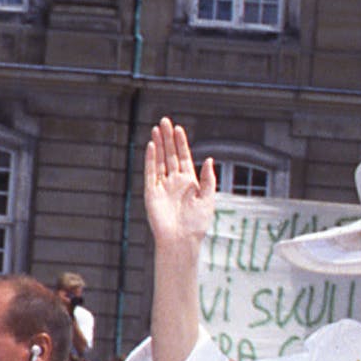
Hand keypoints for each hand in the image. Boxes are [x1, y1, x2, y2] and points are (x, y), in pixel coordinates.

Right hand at [144, 117, 216, 250]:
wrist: (182, 240)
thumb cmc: (197, 223)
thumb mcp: (208, 199)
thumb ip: (209, 179)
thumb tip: (210, 159)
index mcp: (190, 182)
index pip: (184, 157)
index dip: (181, 143)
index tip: (178, 128)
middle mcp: (175, 181)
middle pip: (171, 155)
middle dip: (168, 138)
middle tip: (165, 120)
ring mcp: (162, 186)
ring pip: (160, 160)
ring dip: (159, 145)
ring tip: (156, 128)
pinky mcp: (152, 192)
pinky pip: (150, 172)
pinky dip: (151, 159)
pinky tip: (151, 146)